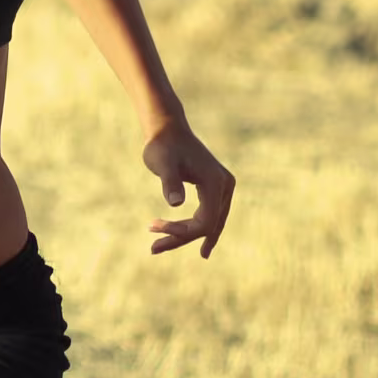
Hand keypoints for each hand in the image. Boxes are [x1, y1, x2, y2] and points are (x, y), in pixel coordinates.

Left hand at [143, 123, 233, 257]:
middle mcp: (225, 186)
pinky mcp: (216, 187)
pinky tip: (184, 239)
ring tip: (157, 246)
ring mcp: (223, 187)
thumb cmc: (162, 145)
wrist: (167, 129)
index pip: (205, 222)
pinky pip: (210, 215)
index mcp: (216, 183)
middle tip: (153, 248)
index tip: (153, 226)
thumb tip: (175, 203)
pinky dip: (195, 229)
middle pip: (209, 226)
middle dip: (181, 238)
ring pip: (210, 223)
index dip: (181, 231)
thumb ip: (170, 181)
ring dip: (185, 236)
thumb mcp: (163, 163)